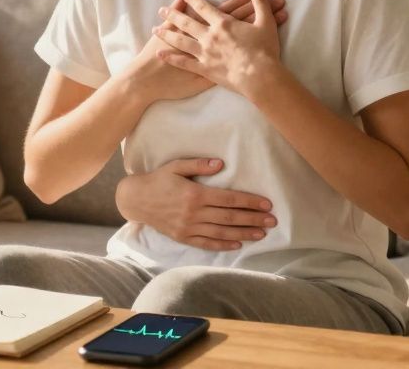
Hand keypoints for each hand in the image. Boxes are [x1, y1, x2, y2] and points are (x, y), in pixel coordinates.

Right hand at [115, 157, 276, 250]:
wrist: (136, 200)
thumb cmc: (158, 179)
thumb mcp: (176, 166)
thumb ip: (199, 164)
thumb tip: (221, 163)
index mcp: (195, 194)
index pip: (229, 199)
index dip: (250, 202)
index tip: (266, 204)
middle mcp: (194, 213)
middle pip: (230, 217)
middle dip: (253, 219)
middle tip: (272, 221)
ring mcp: (188, 227)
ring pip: (222, 232)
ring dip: (244, 233)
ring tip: (261, 234)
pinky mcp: (183, 237)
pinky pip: (207, 243)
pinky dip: (223, 245)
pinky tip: (238, 244)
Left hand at [154, 0, 282, 98]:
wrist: (259, 76)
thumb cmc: (264, 50)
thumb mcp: (266, 22)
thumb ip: (260, 3)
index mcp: (223, 24)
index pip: (203, 7)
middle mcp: (209, 36)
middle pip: (186, 22)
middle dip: (173, 15)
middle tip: (161, 10)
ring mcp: (204, 53)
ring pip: (180, 41)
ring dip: (167, 34)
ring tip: (155, 29)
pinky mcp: (204, 69)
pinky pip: (183, 63)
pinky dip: (171, 58)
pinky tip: (160, 54)